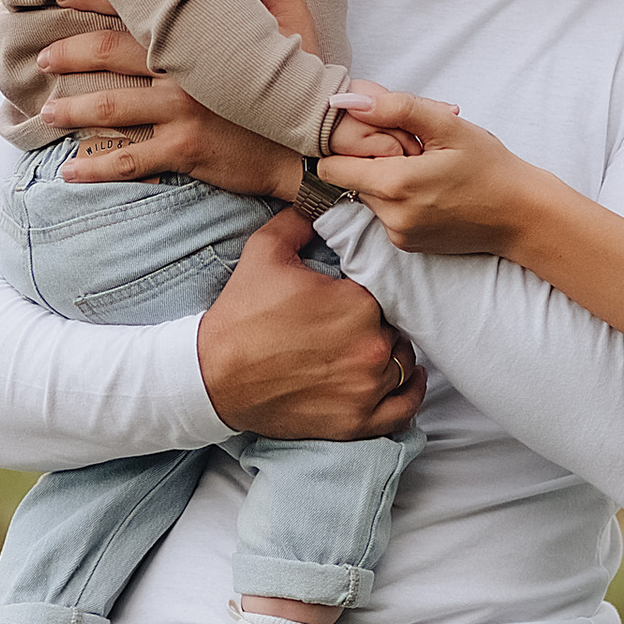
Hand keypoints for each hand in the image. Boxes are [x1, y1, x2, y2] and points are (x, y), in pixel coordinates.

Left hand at [41, 3, 298, 196]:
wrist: (316, 145)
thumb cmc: (305, 81)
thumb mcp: (295, 24)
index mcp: (201, 38)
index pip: (139, 9)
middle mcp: (185, 73)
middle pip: (111, 55)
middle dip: (70, 54)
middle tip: (40, 59)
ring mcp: (182, 114)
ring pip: (111, 109)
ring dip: (72, 110)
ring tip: (45, 113)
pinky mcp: (185, 152)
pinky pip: (130, 161)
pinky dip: (96, 168)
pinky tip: (69, 173)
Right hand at [195, 210, 428, 437]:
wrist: (214, 377)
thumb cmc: (241, 315)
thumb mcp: (265, 252)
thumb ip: (300, 220)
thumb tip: (320, 201)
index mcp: (358, 303)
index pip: (387, 291)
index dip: (369, 292)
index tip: (349, 297)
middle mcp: (371, 346)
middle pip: (396, 327)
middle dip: (378, 322)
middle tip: (346, 324)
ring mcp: (367, 388)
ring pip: (402, 363)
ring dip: (389, 354)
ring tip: (363, 347)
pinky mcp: (358, 422)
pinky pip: (404, 408)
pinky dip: (409, 392)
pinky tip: (406, 378)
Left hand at [318, 87, 535, 255]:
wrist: (522, 215)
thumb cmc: (489, 166)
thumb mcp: (448, 126)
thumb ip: (395, 108)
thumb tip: (347, 100)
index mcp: (395, 184)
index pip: (331, 167)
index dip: (347, 145)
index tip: (375, 134)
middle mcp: (390, 216)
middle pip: (350, 180)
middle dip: (371, 160)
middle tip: (411, 149)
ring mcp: (398, 234)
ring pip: (368, 196)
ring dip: (385, 179)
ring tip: (424, 169)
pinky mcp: (407, 245)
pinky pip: (385, 214)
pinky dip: (398, 199)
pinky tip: (429, 190)